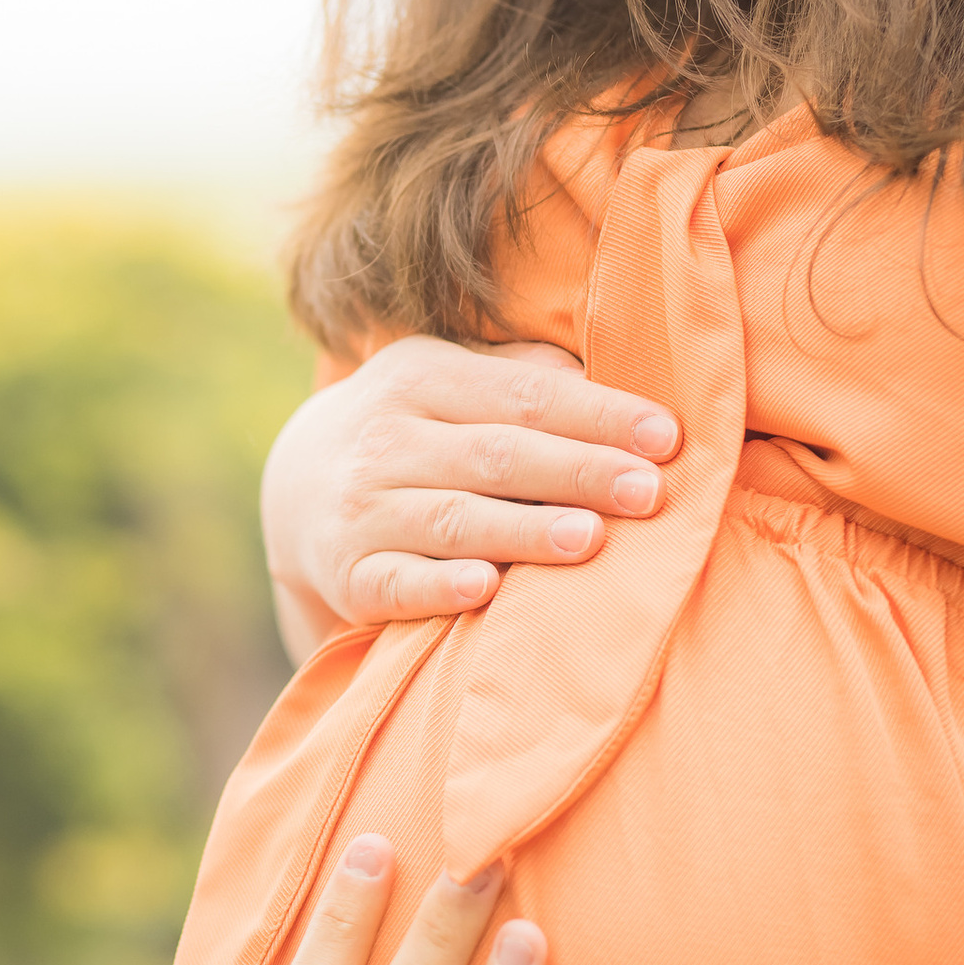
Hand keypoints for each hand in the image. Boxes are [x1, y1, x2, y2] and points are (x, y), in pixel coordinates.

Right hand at [262, 336, 681, 660]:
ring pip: (453, 518)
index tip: (667, 437)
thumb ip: (528, 377)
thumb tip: (624, 380)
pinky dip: (440, 586)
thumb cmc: (417, 430)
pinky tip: (487, 587)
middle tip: (649, 492)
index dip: (598, 414)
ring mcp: (362, 509)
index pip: (525, 395)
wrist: (296, 489)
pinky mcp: (350, 575)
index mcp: (422, 377)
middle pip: (496, 454)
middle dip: (578, 471)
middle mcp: (385, 439)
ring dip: (524, 530)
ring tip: (591, 539)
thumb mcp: (453, 380)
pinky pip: (398, 582)